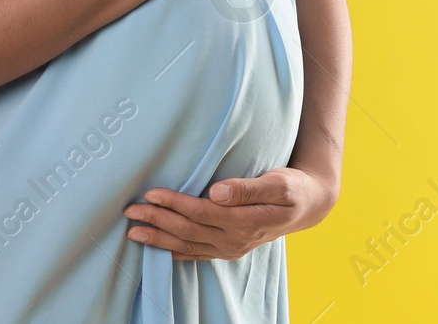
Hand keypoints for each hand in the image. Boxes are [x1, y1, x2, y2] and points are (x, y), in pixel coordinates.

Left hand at [122, 167, 336, 260]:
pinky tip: (157, 248)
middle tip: (130, 211)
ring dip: (159, 239)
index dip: (174, 204)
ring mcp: (230, 248)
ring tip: (133, 233)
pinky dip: (175, 252)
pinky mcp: (228, 248)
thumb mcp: (277, 183)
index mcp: (244, 222)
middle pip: (187, 231)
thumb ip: (247, 188)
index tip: (150, 193)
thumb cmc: (292, 188)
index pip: (200, 213)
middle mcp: (234, 240)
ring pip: (187, 246)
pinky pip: (196, 254)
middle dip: (157, 221)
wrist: (308, 206)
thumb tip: (217, 191)